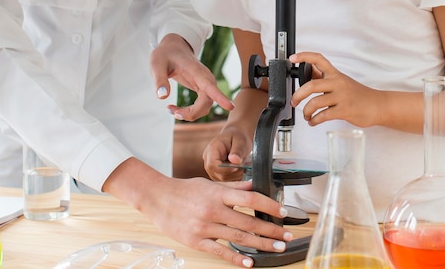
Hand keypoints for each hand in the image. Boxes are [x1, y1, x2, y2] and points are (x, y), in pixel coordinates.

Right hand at [143, 176, 292, 266]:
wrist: (158, 198)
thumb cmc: (184, 190)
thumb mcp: (209, 184)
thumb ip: (232, 187)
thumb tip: (253, 185)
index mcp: (218, 193)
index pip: (250, 199)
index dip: (269, 205)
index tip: (284, 212)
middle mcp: (213, 209)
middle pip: (248, 221)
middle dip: (271, 230)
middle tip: (287, 236)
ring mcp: (205, 226)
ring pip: (238, 237)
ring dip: (261, 244)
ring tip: (277, 248)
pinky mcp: (196, 241)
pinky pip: (220, 251)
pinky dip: (236, 257)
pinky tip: (249, 262)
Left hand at [150, 33, 232, 120]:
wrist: (174, 48)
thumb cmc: (165, 55)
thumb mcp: (157, 64)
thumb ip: (159, 79)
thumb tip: (162, 97)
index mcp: (195, 70)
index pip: (209, 85)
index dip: (220, 97)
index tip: (230, 106)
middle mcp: (205, 78)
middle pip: (207, 102)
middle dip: (192, 113)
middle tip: (172, 111)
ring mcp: (206, 84)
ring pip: (206, 106)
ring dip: (190, 114)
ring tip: (171, 109)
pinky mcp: (203, 89)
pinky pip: (202, 105)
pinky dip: (190, 112)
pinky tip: (176, 109)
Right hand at [203, 126, 251, 181]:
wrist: (235, 138)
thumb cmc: (237, 137)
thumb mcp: (240, 140)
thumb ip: (238, 150)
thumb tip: (235, 161)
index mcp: (212, 149)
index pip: (212, 164)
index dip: (225, 169)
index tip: (237, 167)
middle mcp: (208, 160)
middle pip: (217, 174)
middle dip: (233, 172)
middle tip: (244, 165)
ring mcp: (211, 168)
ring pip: (222, 179)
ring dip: (235, 175)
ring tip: (242, 165)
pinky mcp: (216, 174)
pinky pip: (225, 181)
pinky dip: (234, 177)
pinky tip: (239, 169)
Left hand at [290, 52, 382, 127]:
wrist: (377, 105)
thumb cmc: (358, 94)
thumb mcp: (341, 81)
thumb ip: (325, 78)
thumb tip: (309, 72)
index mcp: (335, 74)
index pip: (318, 59)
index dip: (304, 56)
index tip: (293, 58)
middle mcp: (337, 83)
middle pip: (311, 85)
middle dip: (298, 95)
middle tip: (293, 101)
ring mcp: (341, 97)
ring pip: (315, 102)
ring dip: (306, 111)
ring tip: (306, 115)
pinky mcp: (345, 110)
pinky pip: (324, 116)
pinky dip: (315, 120)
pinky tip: (313, 121)